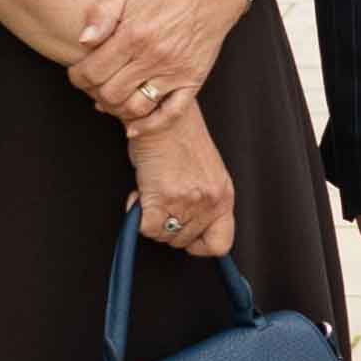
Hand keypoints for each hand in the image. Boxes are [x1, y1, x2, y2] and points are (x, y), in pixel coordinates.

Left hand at [73, 0, 251, 127]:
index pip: (93, 71)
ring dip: (117, 109)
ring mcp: (173, 73)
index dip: (78, 77)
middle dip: (94, 93)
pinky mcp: (191, 83)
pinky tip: (133, 127)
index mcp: (133, 35)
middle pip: (110, 93)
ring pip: (135, 108)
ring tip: (111, 100)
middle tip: (92, 87)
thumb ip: (101, 14)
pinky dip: (148, 126)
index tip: (77, 74)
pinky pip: (169, 115)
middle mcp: (152, 57)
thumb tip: (83, 40)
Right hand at [130, 110, 237, 258]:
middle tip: (162, 202)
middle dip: (168, 226)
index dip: (200, 245)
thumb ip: (203, 200)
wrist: (163, 115)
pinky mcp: (162, 197)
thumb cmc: (180, 138)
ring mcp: (187, 200)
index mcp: (224, 195)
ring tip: (152, 192)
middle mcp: (210, 201)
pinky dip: (137, 215)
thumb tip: (187, 225)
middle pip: (184, 241)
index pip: (220, 244)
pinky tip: (139, 195)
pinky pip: (146, 227)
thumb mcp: (205, 173)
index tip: (187, 235)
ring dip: (152, 219)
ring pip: (163, 235)